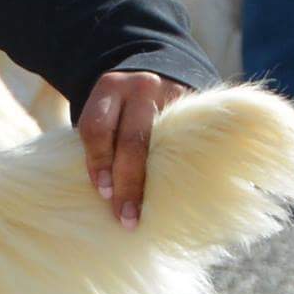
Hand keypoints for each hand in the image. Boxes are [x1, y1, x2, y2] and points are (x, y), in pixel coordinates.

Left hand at [78, 70, 190, 228]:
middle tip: (125, 215)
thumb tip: (99, 194)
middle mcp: (141, 88)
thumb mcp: (104, 113)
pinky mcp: (196, 107)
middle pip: (131, 139)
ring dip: (155, 180)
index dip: (97, 161)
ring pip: (163, 142)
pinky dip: (179, 168)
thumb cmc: (119, 110)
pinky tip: (177, 192)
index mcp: (108, 88)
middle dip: (127, 181)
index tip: (102, 192)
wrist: (156, 77)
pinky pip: (187, 142)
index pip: (97, 128)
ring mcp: (172, 94)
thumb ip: (99, 142)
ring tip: (152, 211)